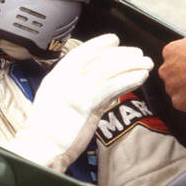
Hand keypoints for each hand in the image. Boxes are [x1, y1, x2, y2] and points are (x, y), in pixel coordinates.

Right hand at [10, 34, 152, 170]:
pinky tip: (140, 77)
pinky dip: (128, 79)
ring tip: (145, 64)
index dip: (100, 44)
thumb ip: (78, 88)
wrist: (40, 146)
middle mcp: (66, 78)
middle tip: (138, 53)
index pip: (82, 52)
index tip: (114, 40)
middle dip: (122, 54)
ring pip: (108, 69)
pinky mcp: (86, 103)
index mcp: (57, 75)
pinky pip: (112, 86)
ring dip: (130, 64)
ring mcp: (75, 89)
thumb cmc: (49, 129)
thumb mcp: (58, 100)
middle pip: (98, 58)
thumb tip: (103, 84)